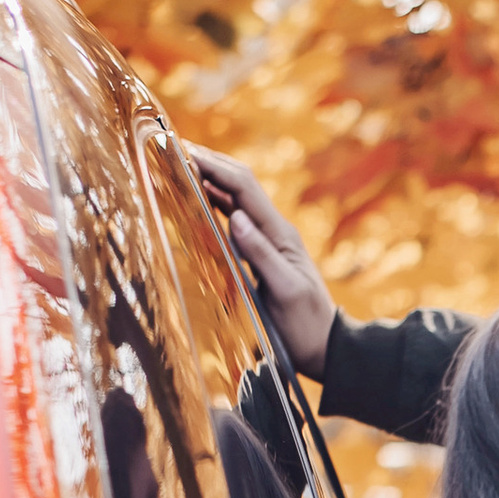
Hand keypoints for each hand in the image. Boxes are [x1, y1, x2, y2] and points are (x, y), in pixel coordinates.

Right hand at [188, 147, 336, 376]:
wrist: (326, 349)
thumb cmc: (306, 326)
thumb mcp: (286, 292)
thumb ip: (262, 255)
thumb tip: (236, 218)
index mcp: (280, 235)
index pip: (243, 187)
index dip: (214, 165)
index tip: (182, 151)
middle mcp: (274, 232)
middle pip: (239, 185)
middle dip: (208, 163)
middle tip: (172, 148)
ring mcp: (267, 242)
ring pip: (234, 199)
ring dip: (208, 180)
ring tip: (177, 165)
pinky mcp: (261, 256)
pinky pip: (233, 220)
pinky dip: (213, 204)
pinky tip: (195, 200)